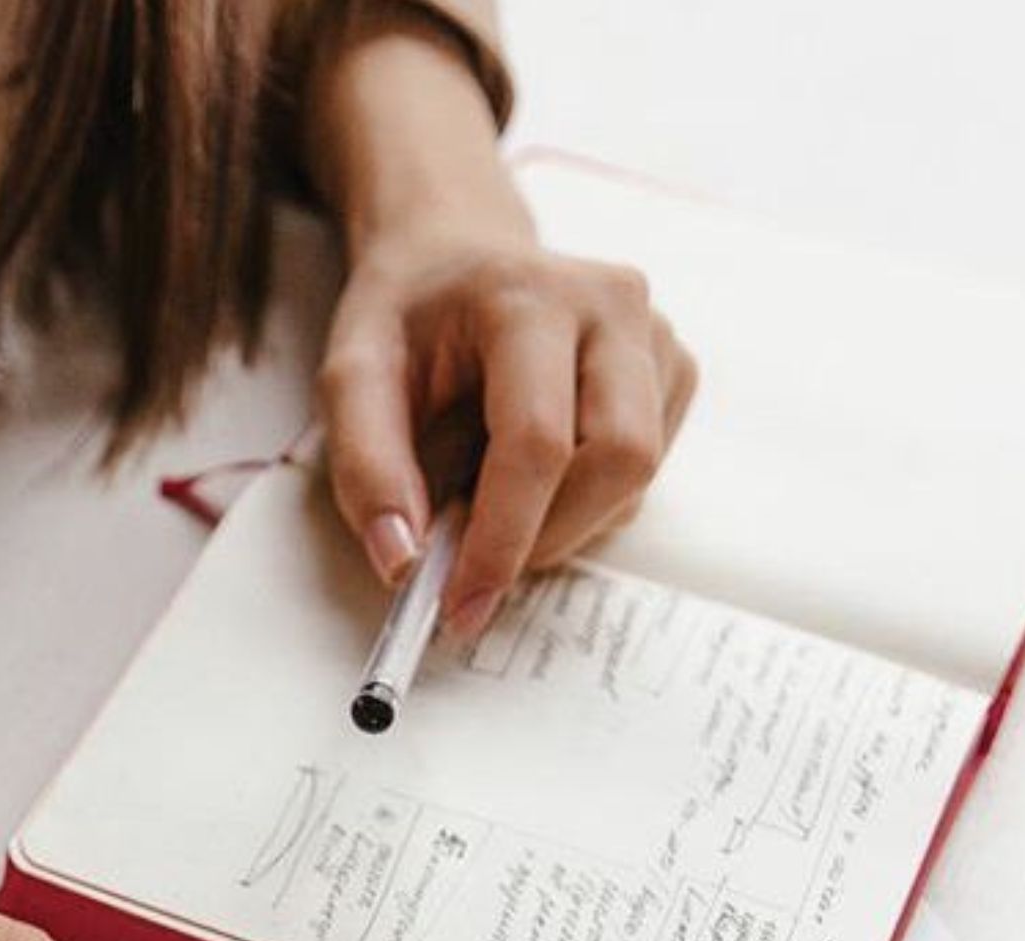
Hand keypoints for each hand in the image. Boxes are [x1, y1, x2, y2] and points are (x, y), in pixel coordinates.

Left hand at [318, 228, 696, 634]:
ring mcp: (656, 336)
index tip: (461, 604)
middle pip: (618, 461)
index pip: (539, 441)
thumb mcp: (351, 377)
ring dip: (563, 523)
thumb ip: (366, 467)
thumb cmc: (405, 316)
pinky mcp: (673, 372)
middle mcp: (614, 305)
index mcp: (533, 295)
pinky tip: (536, 476)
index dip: (503, 539)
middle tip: (477, 572)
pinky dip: (585, 504)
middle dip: (547, 539)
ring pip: (637, 477)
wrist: (455, 251)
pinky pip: (642, 476)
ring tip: (492, 496)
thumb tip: (403, 560)